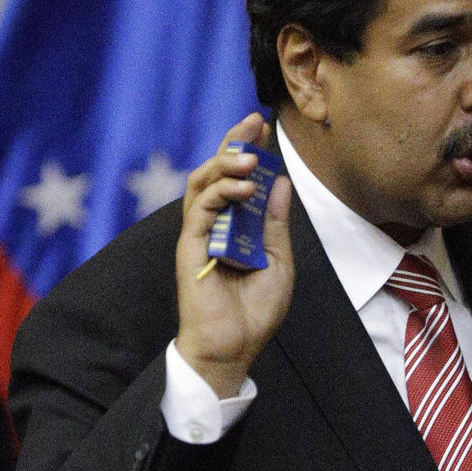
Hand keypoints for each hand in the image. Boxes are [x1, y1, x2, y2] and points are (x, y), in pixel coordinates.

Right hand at [174, 113, 293, 397]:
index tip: (263, 125)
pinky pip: (200, 209)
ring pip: (202, 183)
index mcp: (236, 225)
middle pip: (216, 172)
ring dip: (226, 163)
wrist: (234, 348)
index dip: (248, 149)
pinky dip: (221, 192)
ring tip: (250, 156)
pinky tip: (245, 187)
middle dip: (234, 143)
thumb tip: (280, 182)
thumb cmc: (254, 311)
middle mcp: (216, 224)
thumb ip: (274, 221)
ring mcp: (200, 233)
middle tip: (253, 123)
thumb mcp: (278, 259)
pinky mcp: (191, 246)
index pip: (239, 178)